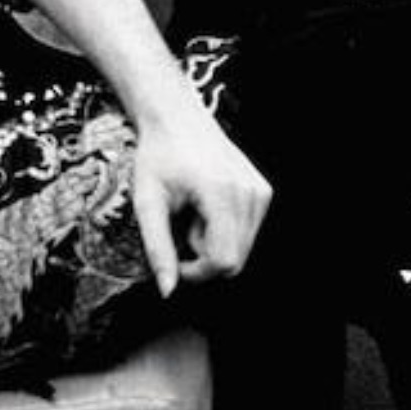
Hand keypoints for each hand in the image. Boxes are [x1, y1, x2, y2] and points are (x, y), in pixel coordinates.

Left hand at [129, 106, 270, 295]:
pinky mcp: (263, 191)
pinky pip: (248, 232)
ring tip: (194, 213)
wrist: (177, 117)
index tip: (174, 258)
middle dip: (204, 256)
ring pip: (242, 250)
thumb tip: (168, 292)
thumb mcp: (147, 202)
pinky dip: (226, 230)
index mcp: (222, 193)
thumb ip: (158, 248)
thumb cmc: (158, 156)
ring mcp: (260, 191)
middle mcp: (249, 192)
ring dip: (214, 243)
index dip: (196, 272)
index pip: (223, 261)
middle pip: (235, 261)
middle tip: (182, 227)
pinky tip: (208, 206)